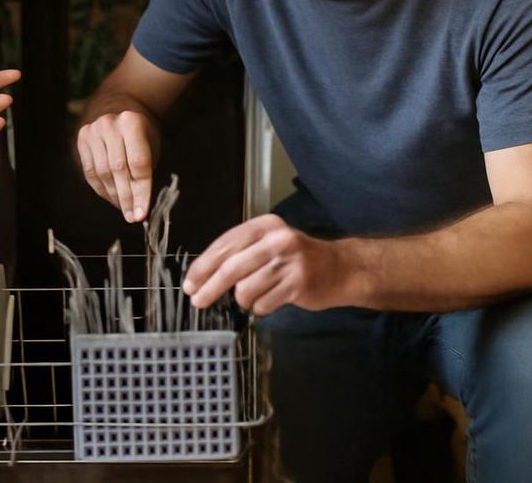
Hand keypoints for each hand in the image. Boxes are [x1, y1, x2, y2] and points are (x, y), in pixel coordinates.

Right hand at [76, 110, 158, 221]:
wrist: (121, 114)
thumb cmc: (141, 136)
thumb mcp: (150, 148)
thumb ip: (144, 174)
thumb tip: (139, 210)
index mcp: (132, 123)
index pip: (138, 164)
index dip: (141, 192)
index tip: (142, 214)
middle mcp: (110, 124)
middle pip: (119, 170)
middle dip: (126, 198)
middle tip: (132, 217)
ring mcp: (93, 131)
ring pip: (102, 173)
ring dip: (113, 196)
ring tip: (123, 209)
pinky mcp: (82, 139)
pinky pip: (90, 172)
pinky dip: (101, 189)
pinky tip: (111, 198)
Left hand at [182, 213, 348, 314]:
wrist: (341, 268)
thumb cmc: (297, 258)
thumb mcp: (269, 244)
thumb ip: (241, 253)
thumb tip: (203, 276)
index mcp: (263, 225)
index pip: (224, 245)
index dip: (202, 266)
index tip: (190, 283)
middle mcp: (276, 239)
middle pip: (230, 268)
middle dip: (210, 288)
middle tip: (197, 301)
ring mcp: (288, 261)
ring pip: (245, 289)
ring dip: (244, 299)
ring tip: (256, 295)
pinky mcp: (298, 283)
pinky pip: (262, 303)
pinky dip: (260, 307)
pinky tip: (271, 299)